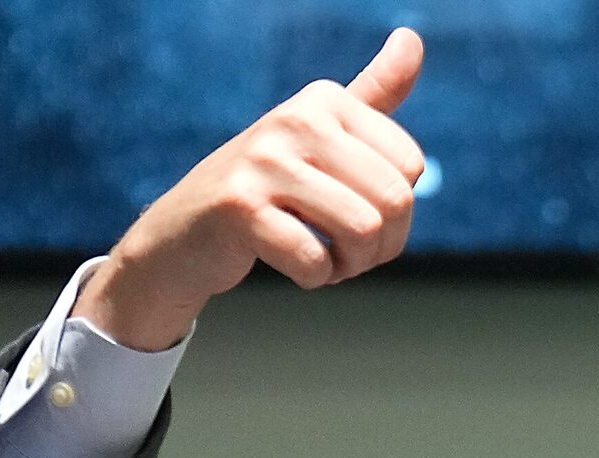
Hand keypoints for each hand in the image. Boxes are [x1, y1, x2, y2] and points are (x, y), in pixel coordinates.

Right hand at [73, 29, 427, 350]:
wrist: (186, 229)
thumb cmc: (266, 186)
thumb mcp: (322, 133)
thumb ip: (372, 94)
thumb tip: (412, 38)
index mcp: (324, 100)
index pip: (410, 166)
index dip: (399, 210)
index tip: (362, 217)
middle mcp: (296, 120)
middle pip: (393, 200)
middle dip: (381, 245)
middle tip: (350, 254)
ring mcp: (265, 163)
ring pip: (361, 230)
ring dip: (351, 265)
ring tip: (328, 262)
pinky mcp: (241, 209)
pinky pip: (314, 259)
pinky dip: (315, 277)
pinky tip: (298, 268)